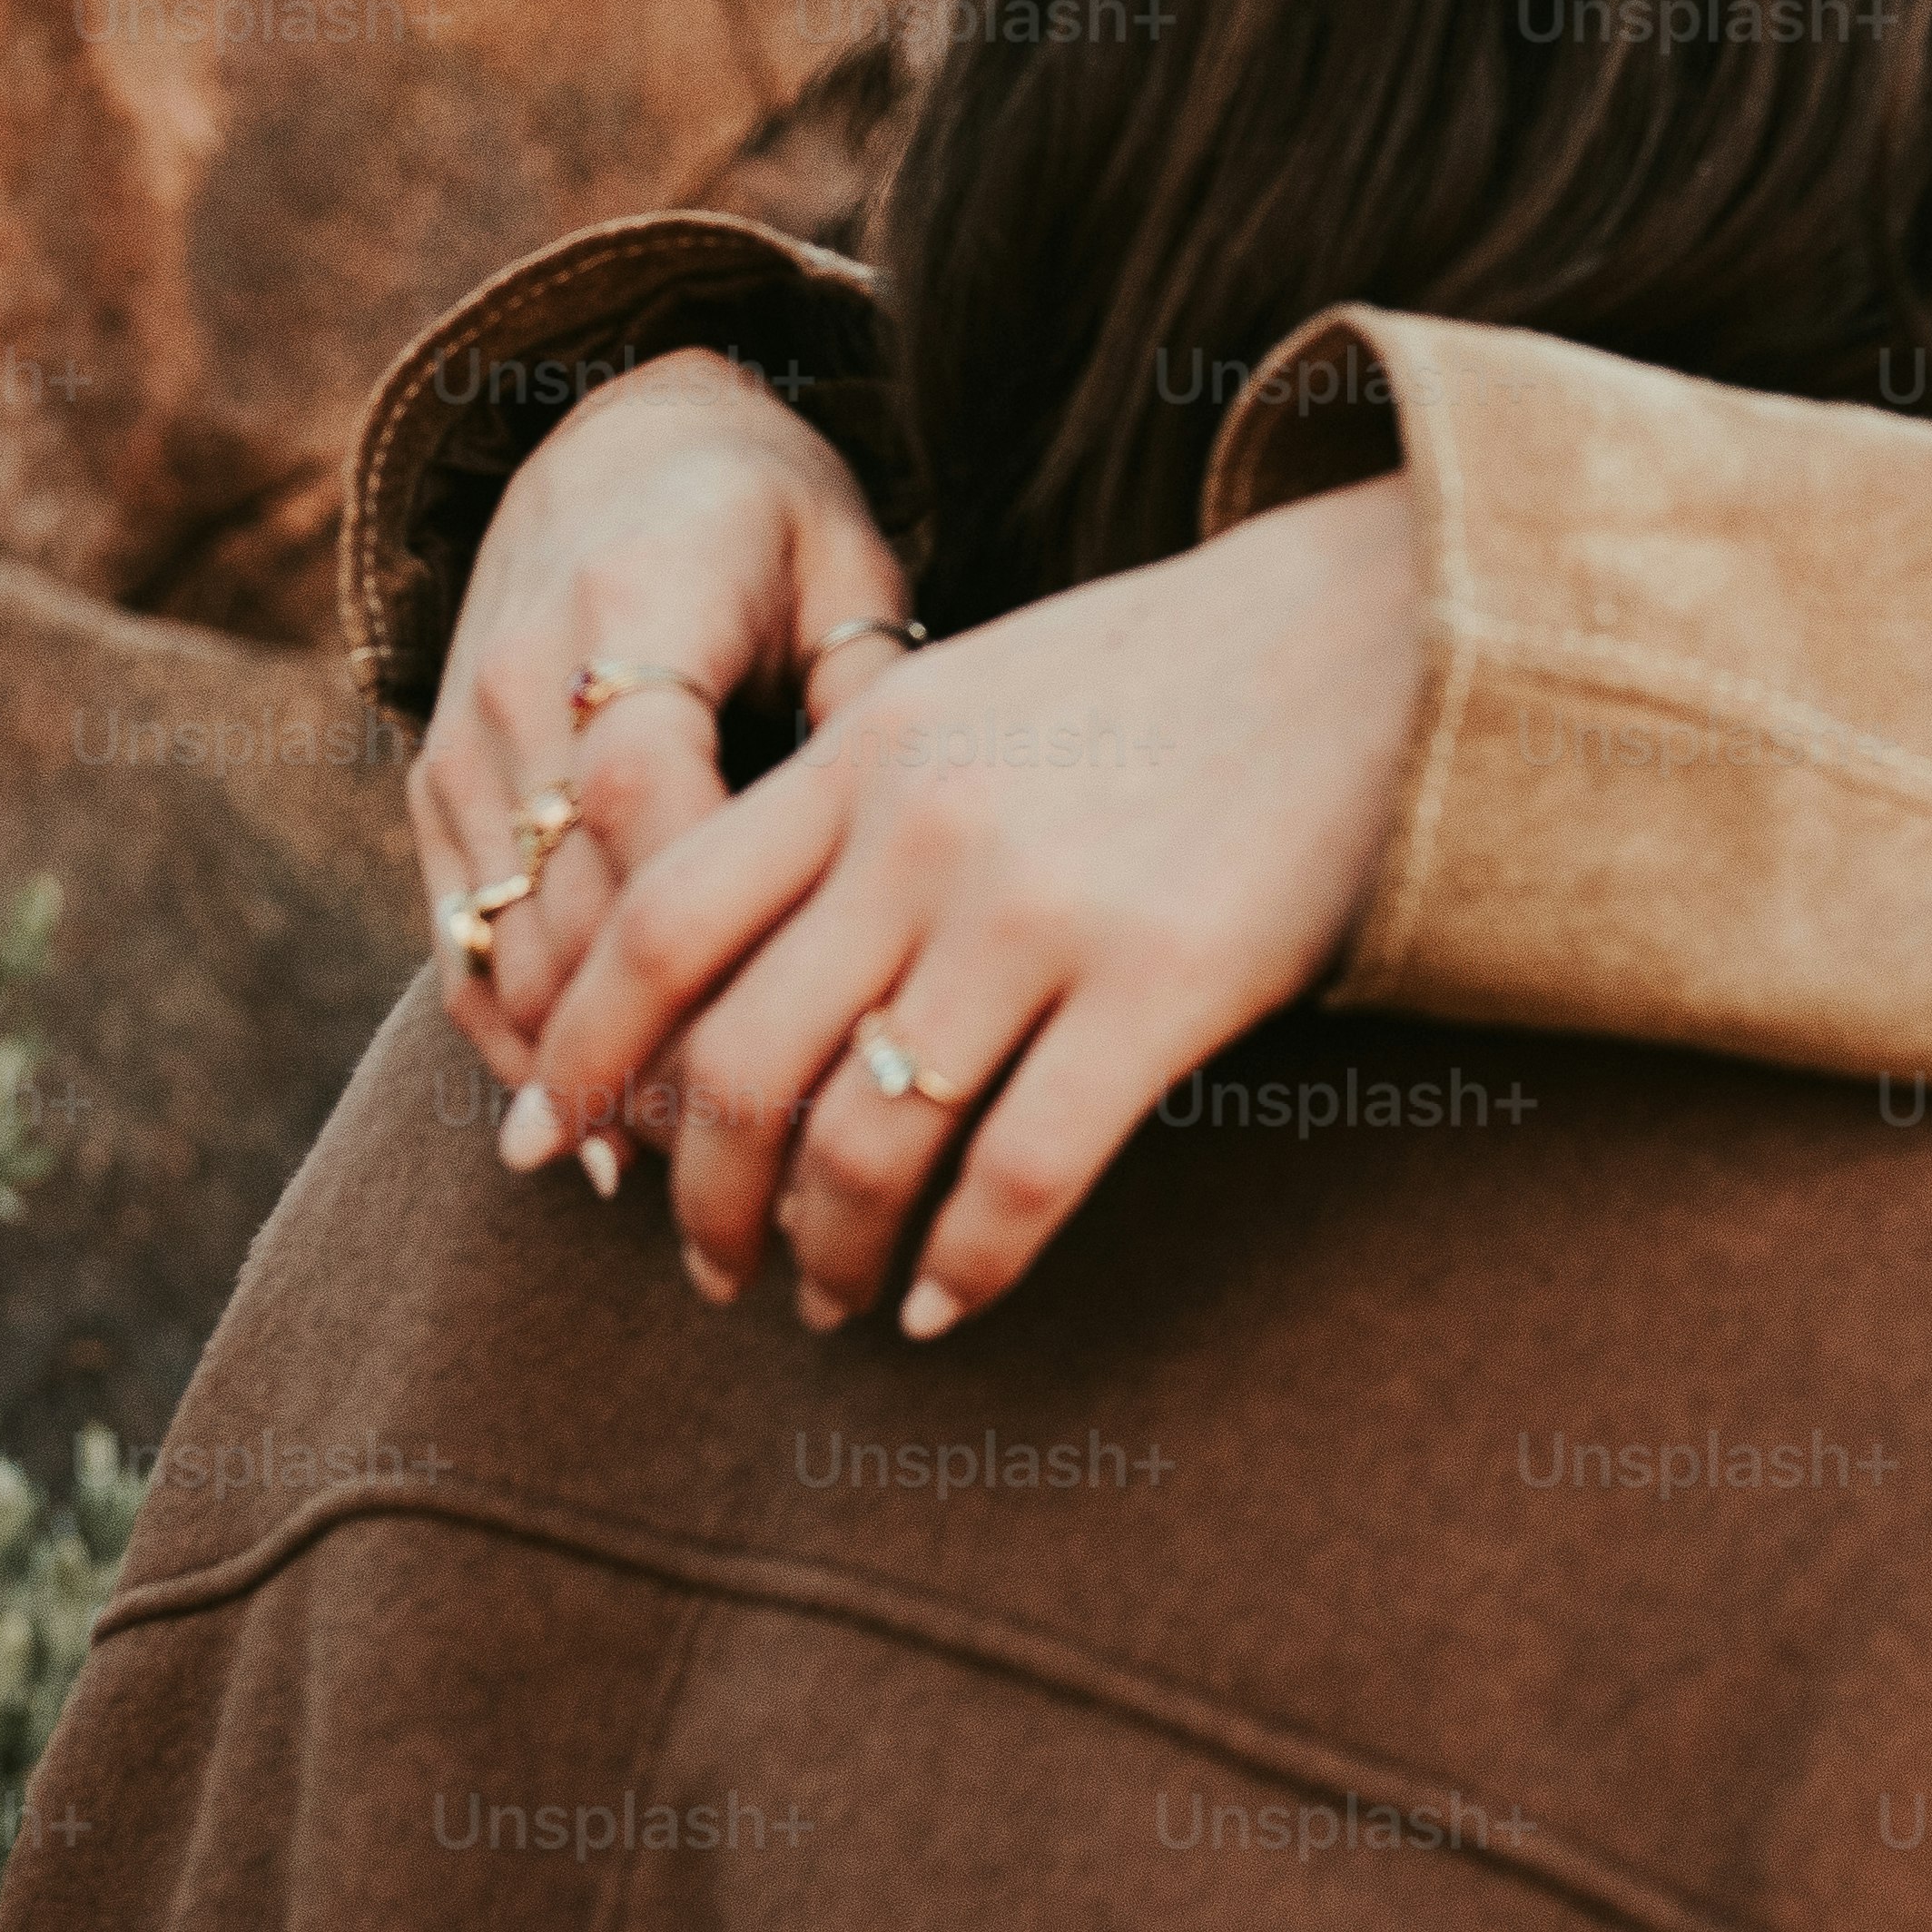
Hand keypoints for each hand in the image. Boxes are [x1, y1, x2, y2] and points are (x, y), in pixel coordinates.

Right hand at [408, 349, 914, 1129]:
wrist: (611, 431)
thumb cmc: (767, 510)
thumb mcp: (845, 563)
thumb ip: (869, 689)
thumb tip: (913, 850)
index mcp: (629, 610)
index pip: (650, 800)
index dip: (716, 940)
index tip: (804, 1052)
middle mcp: (516, 684)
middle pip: (572, 902)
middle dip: (655, 1045)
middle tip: (762, 1170)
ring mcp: (458, 744)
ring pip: (500, 946)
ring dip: (581, 1075)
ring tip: (682, 1189)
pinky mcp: (430, 789)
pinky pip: (457, 942)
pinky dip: (515, 1046)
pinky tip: (583, 1141)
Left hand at [500, 476, 1426, 1338]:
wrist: (1388, 628)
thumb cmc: (1175, 674)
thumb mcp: (975, 691)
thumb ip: (854, 801)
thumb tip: (736, 962)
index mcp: (867, 748)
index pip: (663, 921)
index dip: (584, 1050)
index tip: (543, 1142)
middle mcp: (928, 828)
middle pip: (744, 1060)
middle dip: (705, 1197)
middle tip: (707, 1266)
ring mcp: (1045, 907)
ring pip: (870, 1138)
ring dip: (827, 1251)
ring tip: (829, 1300)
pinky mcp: (1165, 982)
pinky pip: (1022, 1171)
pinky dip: (966, 1265)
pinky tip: (945, 1303)